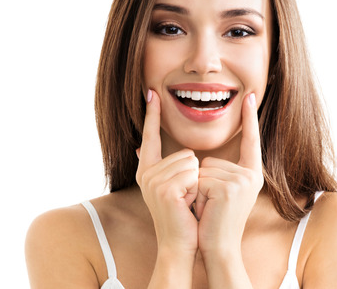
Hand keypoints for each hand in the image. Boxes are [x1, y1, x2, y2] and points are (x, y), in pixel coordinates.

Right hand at [135, 90, 198, 254]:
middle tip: (185, 197)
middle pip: (185, 153)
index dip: (152, 114)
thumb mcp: (171, 187)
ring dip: (196, 183)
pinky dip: (197, 189)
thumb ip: (162, 166)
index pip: (150, 136)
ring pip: (191, 163)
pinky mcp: (165, 189)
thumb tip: (140, 146)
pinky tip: (187, 205)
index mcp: (147, 170)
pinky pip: (193, 174)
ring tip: (186, 202)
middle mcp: (146, 173)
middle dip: (193, 175)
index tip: (151, 92)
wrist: (180, 243)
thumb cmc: (181, 215)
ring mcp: (153, 181)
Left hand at [196, 93, 263, 254]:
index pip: (250, 140)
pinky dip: (197, 195)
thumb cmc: (215, 219)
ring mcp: (242, 180)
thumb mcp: (218, 191)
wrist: (219, 247)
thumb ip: (211, 171)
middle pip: (210, 160)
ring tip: (210, 208)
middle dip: (202, 182)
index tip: (250, 96)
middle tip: (212, 205)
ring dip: (198, 190)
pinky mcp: (230, 187)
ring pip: (202, 169)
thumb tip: (182, 154)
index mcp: (250, 173)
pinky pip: (199, 179)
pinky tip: (208, 210)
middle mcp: (251, 175)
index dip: (249, 118)